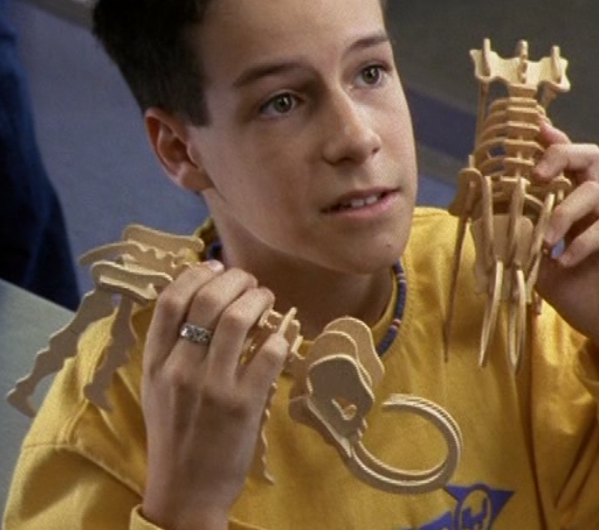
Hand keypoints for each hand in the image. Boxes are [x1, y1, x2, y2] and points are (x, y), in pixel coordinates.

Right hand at [141, 262, 288, 529]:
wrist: (185, 492)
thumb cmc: (174, 435)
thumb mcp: (157, 389)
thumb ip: (171, 348)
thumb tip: (202, 299)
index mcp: (155, 364)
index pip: (170, 301)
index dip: (197, 274)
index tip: (217, 266)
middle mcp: (180, 369)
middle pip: (208, 300)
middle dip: (236, 280)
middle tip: (250, 283)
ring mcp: (213, 387)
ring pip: (238, 319)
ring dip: (259, 300)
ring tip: (267, 300)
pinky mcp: (244, 404)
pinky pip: (269, 353)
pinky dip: (280, 336)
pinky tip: (281, 336)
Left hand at [533, 121, 598, 378]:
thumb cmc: (584, 299)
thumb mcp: (542, 271)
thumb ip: (522, 245)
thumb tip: (488, 223)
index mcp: (581, 208)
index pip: (567, 164)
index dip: (551, 143)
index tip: (531, 129)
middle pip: (589, 156)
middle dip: (558, 154)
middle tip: (533, 174)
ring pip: (593, 190)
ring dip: (561, 212)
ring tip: (545, 242)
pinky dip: (583, 241)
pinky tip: (567, 261)